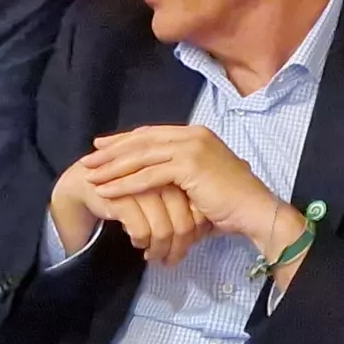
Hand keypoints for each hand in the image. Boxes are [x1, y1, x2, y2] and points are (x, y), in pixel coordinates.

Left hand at [76, 123, 296, 260]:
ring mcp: (191, 148)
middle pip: (142, 140)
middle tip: (88, 159)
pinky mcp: (190, 165)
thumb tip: (154, 178)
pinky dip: (126, 183)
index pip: (151, 134)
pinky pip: (150, 175)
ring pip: (143, 156)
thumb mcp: (200, 180)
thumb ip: (178, 172)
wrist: (254, 209)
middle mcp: (192, 135)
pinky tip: (109, 190)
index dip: (125, 141)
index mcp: (195, 135)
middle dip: (112, 151)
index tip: (102, 148)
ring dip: (113, 167)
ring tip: (91, 176)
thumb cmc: (230, 201)